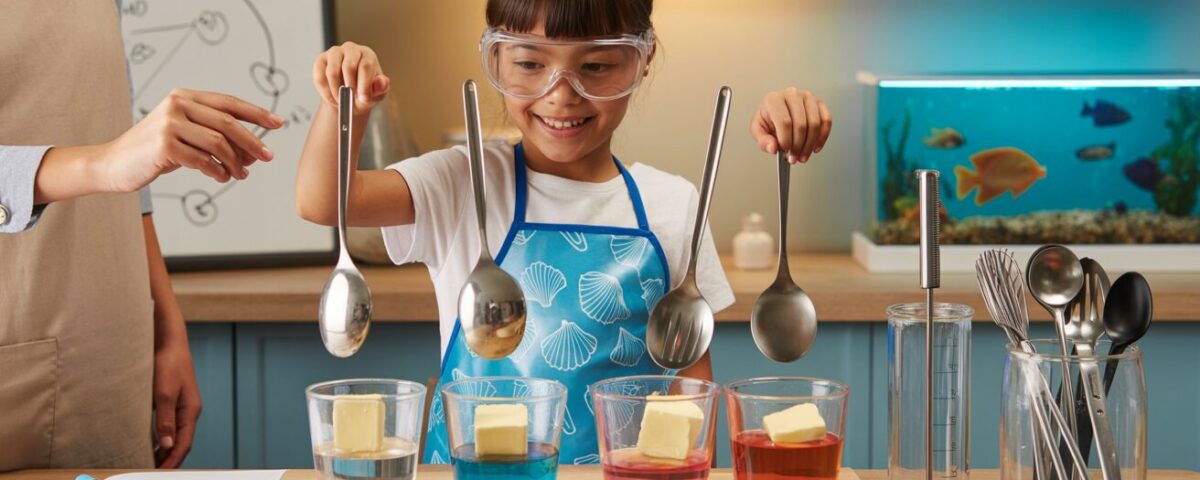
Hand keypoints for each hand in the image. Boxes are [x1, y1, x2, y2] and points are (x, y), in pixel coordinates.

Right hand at [99, 89, 283, 191]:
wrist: (113, 164)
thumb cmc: (154, 151)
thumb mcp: (183, 133)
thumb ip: (212, 132)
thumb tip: (254, 148)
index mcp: (184, 97)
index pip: (229, 102)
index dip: (257, 113)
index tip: (279, 123)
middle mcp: (177, 105)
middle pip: (228, 123)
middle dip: (253, 141)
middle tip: (267, 157)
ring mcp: (169, 124)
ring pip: (219, 143)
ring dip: (235, 162)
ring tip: (240, 174)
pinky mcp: (164, 146)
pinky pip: (204, 160)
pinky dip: (218, 171)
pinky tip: (222, 177)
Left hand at [152, 331, 201, 468]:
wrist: (169, 341)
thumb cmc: (168, 364)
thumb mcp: (163, 393)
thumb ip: (165, 420)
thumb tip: (166, 444)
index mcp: (190, 411)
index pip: (183, 444)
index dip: (172, 461)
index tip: (159, 473)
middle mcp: (189, 411)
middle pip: (182, 442)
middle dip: (170, 459)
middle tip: (153, 471)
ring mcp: (182, 405)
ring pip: (176, 435)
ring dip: (166, 450)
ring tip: (152, 462)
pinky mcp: (174, 400)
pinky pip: (170, 425)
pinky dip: (163, 437)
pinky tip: (152, 441)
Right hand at [313, 41, 389, 111]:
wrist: (348, 97)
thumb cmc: (365, 92)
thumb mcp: (377, 93)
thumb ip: (381, 87)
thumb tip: (382, 82)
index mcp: (367, 55)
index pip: (366, 66)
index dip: (364, 84)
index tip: (364, 99)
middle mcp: (351, 49)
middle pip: (348, 66)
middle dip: (349, 87)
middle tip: (350, 101)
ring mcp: (334, 53)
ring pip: (332, 72)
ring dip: (336, 91)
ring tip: (341, 101)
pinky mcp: (321, 60)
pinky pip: (319, 76)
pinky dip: (325, 91)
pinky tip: (332, 98)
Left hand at [750, 87, 831, 163]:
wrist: (777, 110)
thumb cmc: (768, 118)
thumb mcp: (758, 130)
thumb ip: (763, 140)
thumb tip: (773, 147)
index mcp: (774, 99)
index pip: (784, 122)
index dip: (786, 140)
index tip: (785, 150)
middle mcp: (792, 94)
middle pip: (801, 124)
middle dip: (798, 146)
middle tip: (794, 157)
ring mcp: (807, 97)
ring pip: (815, 124)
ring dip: (810, 144)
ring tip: (803, 156)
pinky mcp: (819, 103)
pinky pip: (826, 120)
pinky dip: (822, 137)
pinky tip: (815, 147)